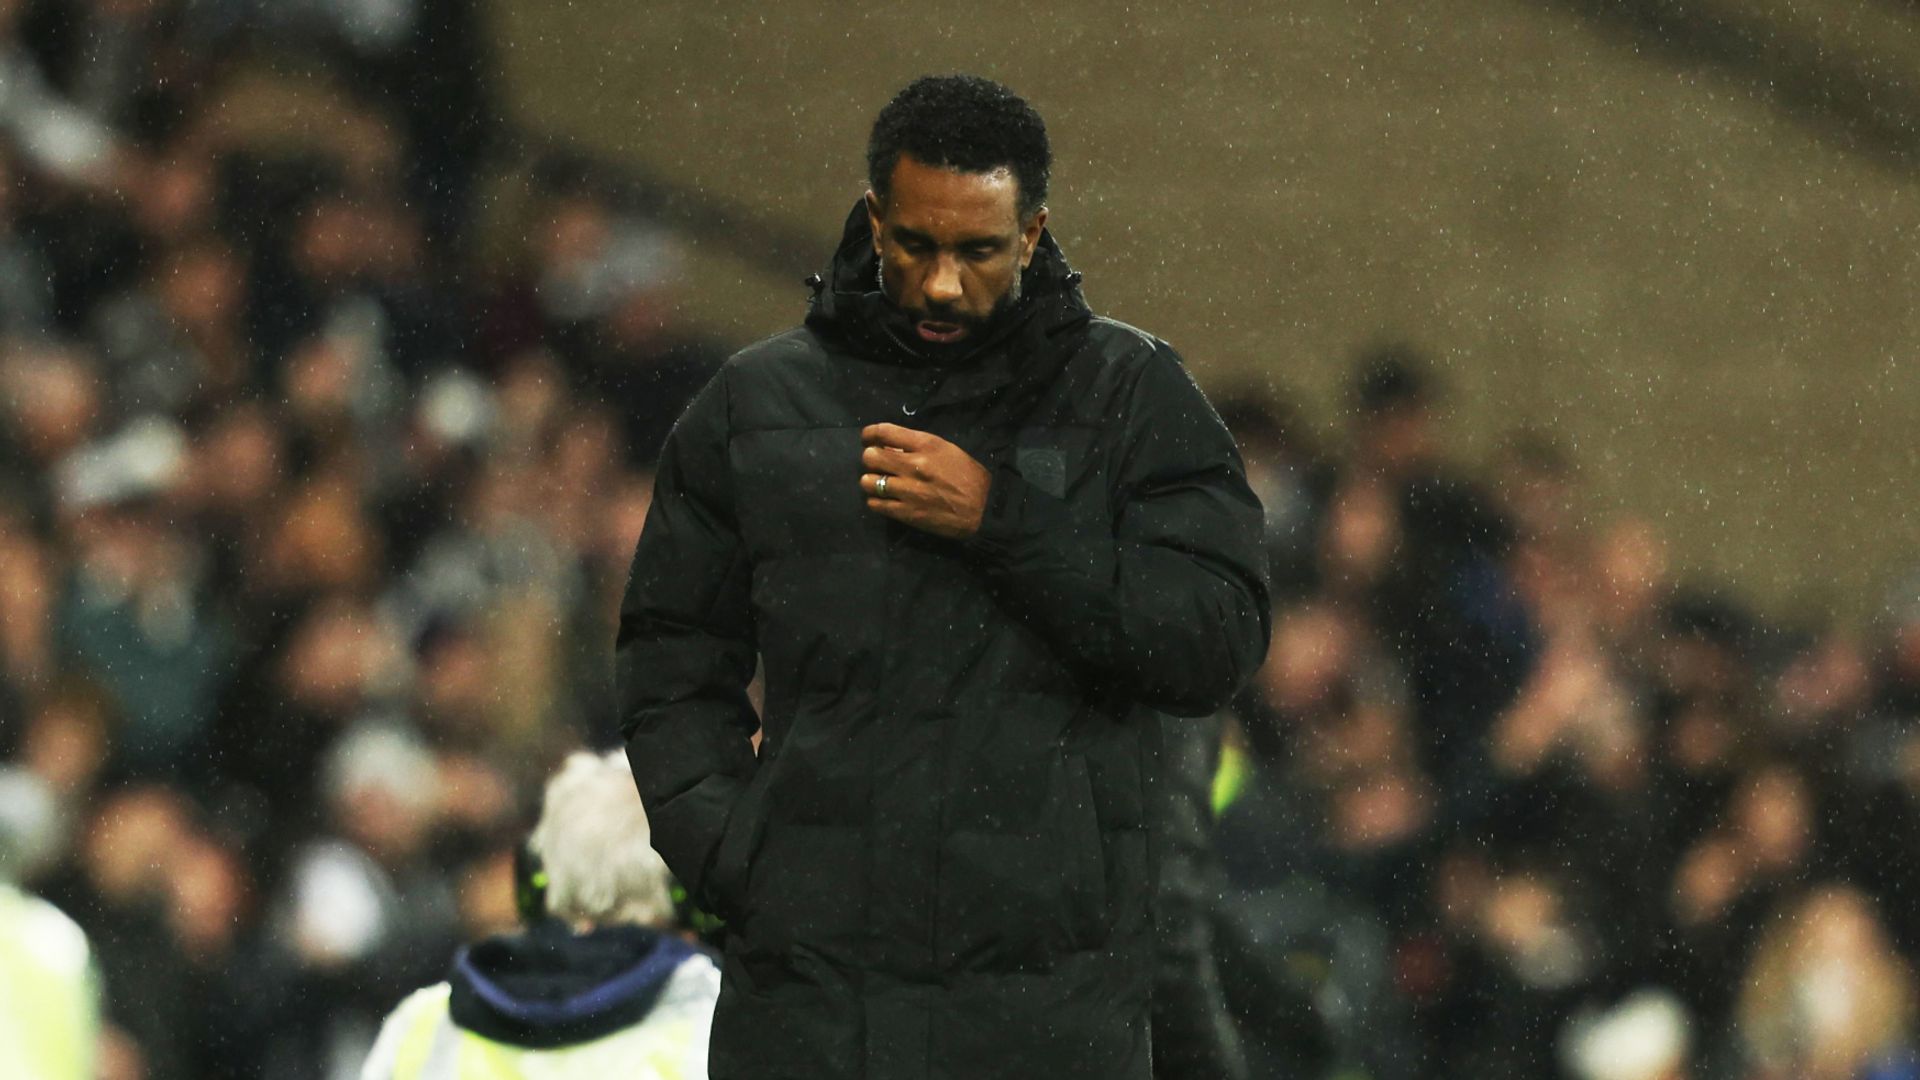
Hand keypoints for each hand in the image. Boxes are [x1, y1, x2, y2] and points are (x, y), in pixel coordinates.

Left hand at [860, 423, 990, 538]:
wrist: (984, 510)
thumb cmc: (969, 477)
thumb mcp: (947, 450)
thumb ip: (918, 446)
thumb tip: (890, 447)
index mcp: (926, 445)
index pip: (884, 431)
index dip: (869, 434)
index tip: (868, 439)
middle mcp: (913, 465)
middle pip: (870, 456)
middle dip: (870, 458)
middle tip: (877, 464)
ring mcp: (908, 490)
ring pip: (867, 481)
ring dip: (871, 481)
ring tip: (880, 483)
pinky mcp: (906, 513)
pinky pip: (875, 504)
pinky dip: (876, 500)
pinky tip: (885, 500)